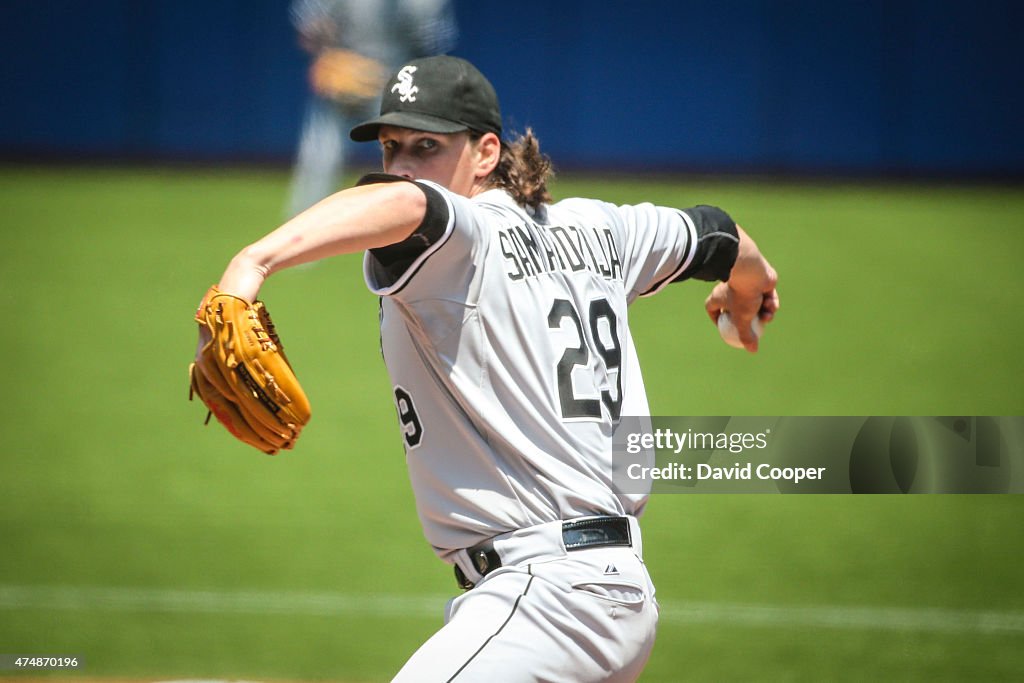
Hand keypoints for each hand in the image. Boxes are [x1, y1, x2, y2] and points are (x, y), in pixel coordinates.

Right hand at [705, 226, 778, 352]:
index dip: (718, 320)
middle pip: (739, 309)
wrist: (752, 272)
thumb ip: (746, 336)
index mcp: (719, 297)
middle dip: (750, 319)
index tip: (726, 328)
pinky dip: (770, 302)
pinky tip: (771, 303)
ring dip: (763, 312)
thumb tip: (752, 350)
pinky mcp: (760, 279)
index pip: (713, 309)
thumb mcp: (743, 319)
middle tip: (757, 325)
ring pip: (755, 303)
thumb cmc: (742, 294)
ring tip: (767, 314)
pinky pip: (765, 295)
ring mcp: (746, 283)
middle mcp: (731, 289)